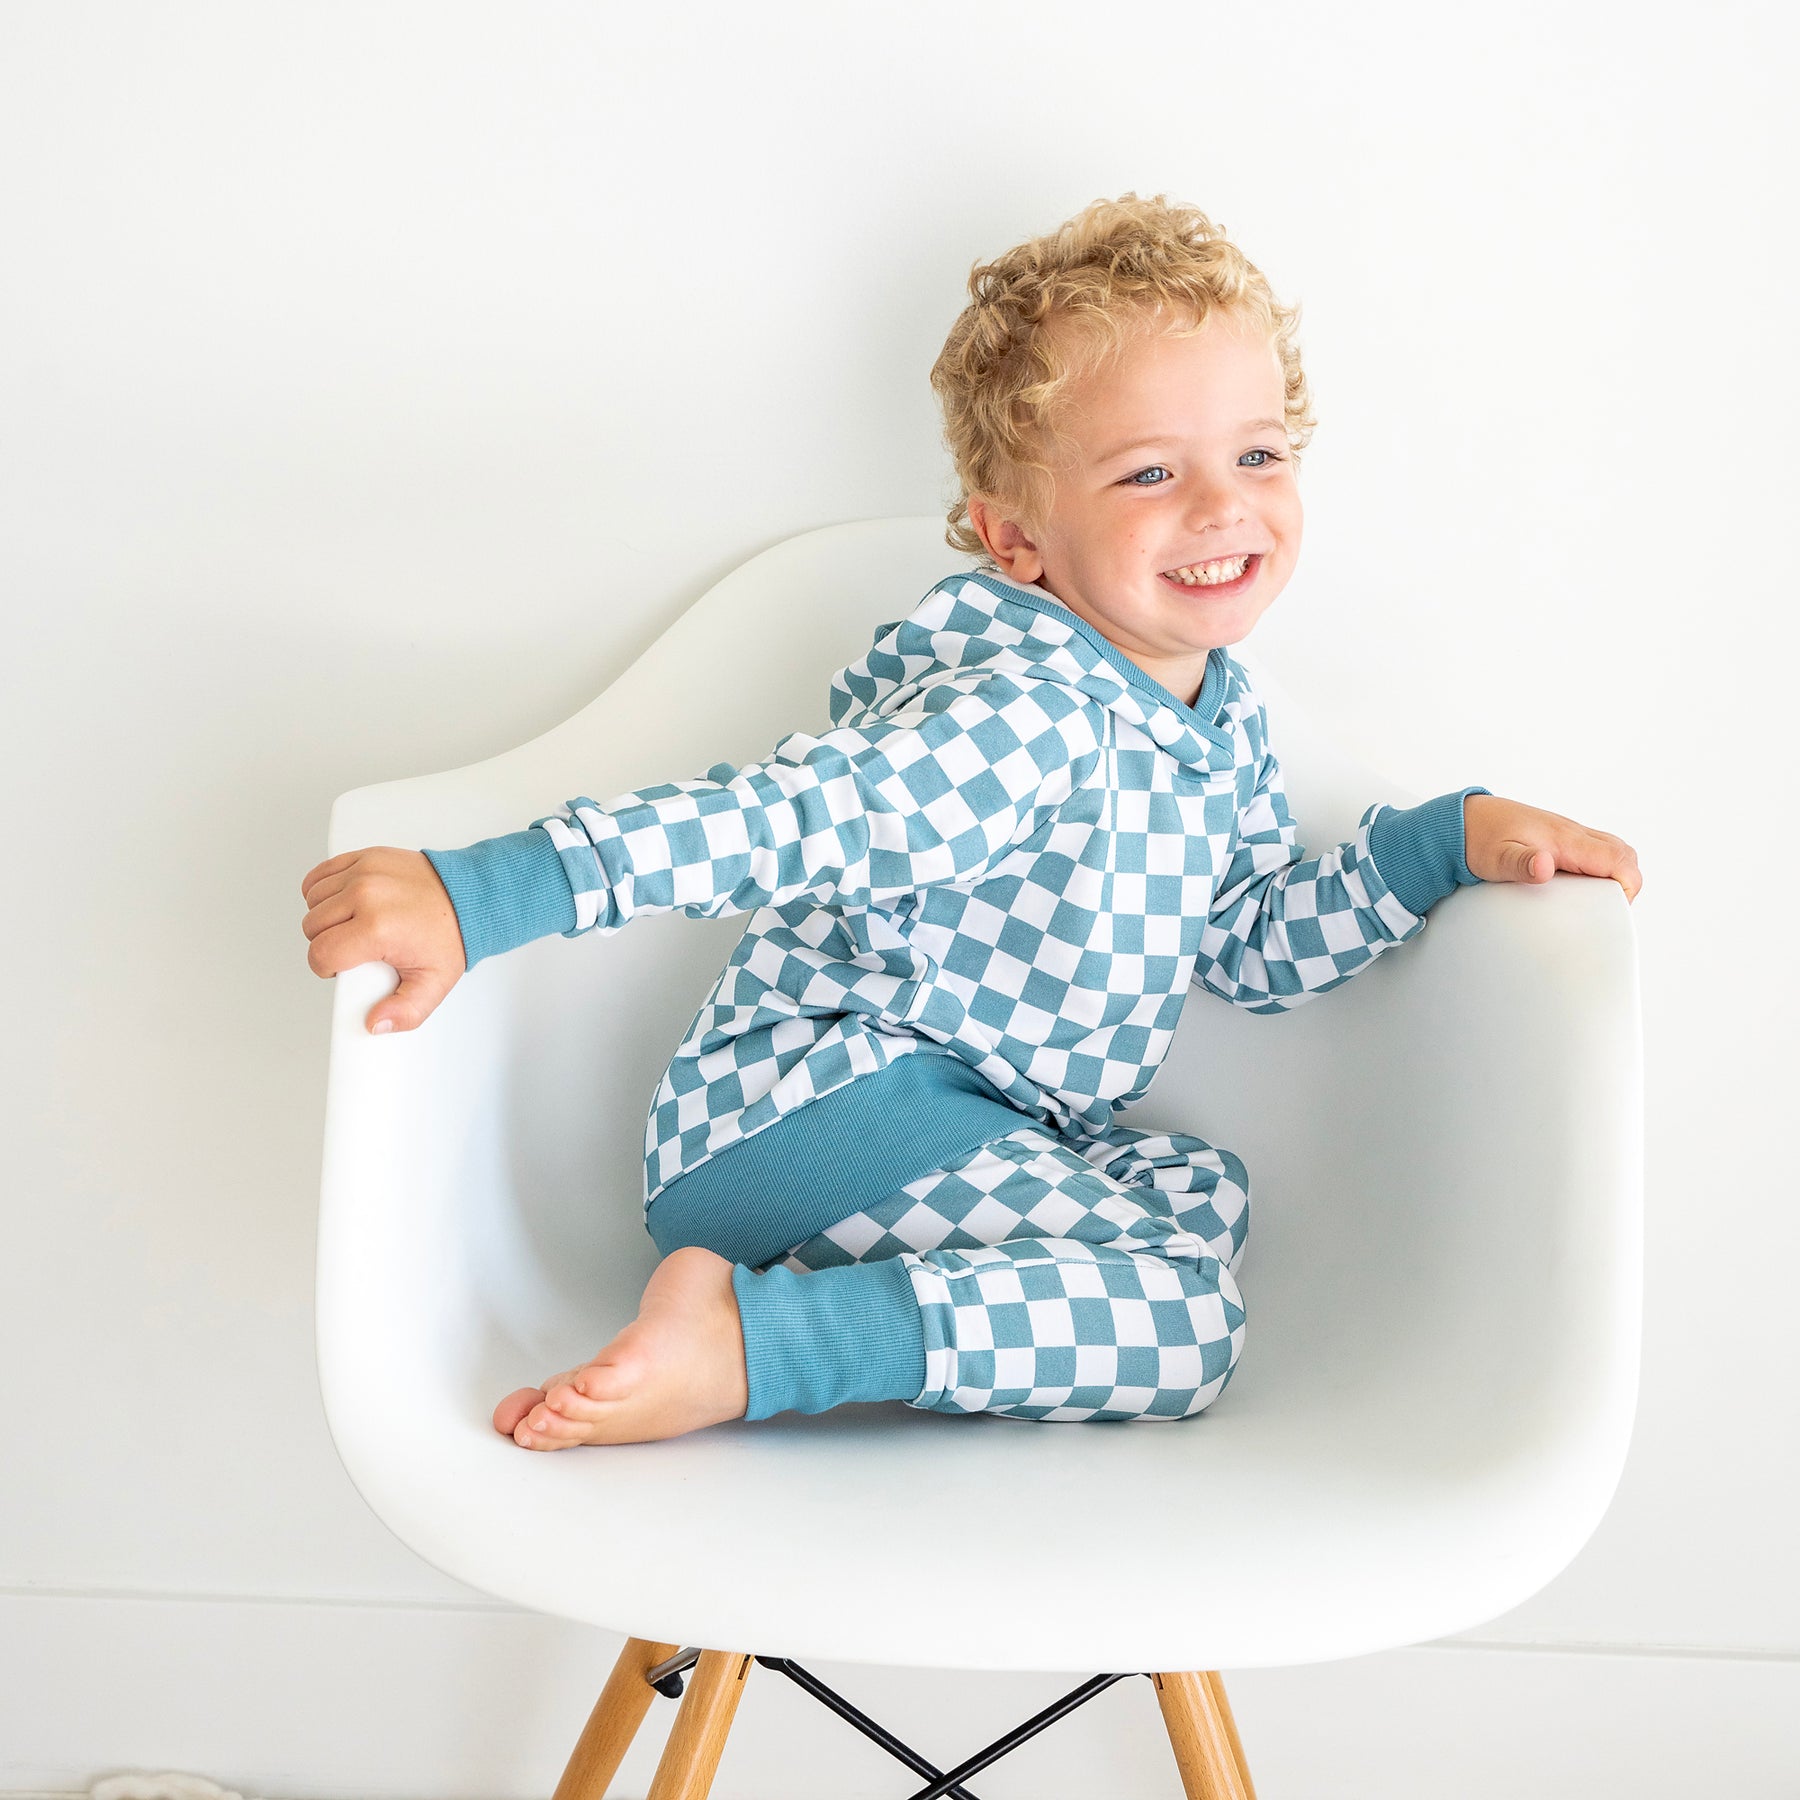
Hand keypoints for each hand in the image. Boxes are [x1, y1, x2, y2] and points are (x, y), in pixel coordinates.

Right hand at [300, 846, 467, 1033]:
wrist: (469, 897)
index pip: (320, 953)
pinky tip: (341, 904)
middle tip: (353, 948)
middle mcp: (366, 895)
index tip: (342, 968)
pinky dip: (322, 890)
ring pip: (313, 900)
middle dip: (327, 943)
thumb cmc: (450, 935)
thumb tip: (375, 1024)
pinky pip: (320, 874)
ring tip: (350, 926)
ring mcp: (364, 871)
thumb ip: (405, 1012)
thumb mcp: (433, 984)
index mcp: (378, 928)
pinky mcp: (365, 856)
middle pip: (313, 927)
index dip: (326, 967)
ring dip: (324, 917)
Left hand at [1462, 795, 1641, 902]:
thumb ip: (1521, 863)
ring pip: (1611, 852)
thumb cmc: (1477, 838)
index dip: (1627, 886)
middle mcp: (1572, 833)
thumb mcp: (1495, 857)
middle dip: (1626, 883)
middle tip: (1604, 909)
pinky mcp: (1559, 840)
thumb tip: (1545, 866)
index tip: (1610, 909)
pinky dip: (1598, 870)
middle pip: (1623, 855)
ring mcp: (1567, 835)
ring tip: (1593, 902)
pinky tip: (1577, 889)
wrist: (1460, 819)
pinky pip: (1594, 852)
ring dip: (1614, 875)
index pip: (1619, 859)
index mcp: (1565, 838)